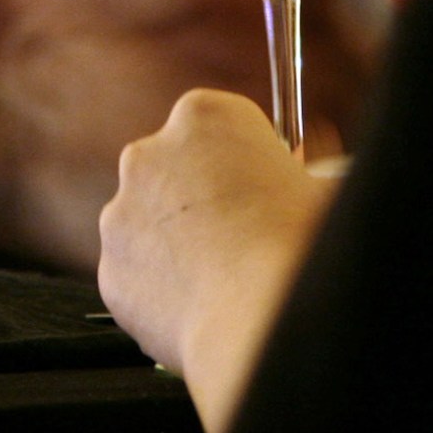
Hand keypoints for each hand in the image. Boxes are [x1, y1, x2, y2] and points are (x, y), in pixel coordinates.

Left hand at [97, 89, 336, 432]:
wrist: (258, 317)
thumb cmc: (298, 243)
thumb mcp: (323, 186)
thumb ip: (306, 166)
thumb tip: (311, 162)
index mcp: (204, 115)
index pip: (216, 126)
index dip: (241, 160)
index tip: (257, 186)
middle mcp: (149, 153)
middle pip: (173, 168)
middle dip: (198, 197)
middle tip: (241, 234)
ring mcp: (121, 211)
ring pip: (150, 224)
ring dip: (177, 244)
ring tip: (224, 278)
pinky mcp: (109, 268)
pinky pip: (138, 277)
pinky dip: (162, 292)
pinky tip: (202, 307)